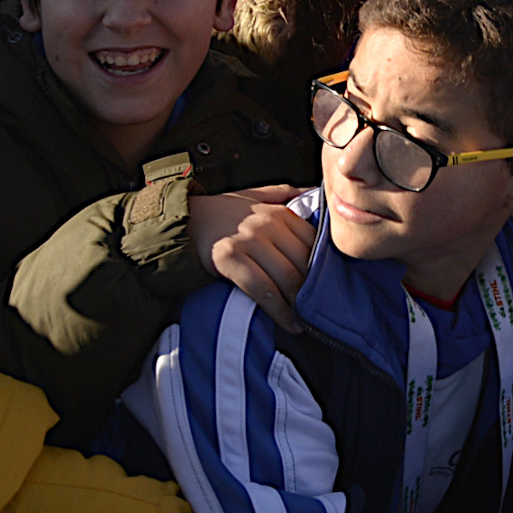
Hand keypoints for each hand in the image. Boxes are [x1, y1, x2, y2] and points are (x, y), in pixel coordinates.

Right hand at [189, 188, 313, 330]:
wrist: (184, 219)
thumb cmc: (223, 211)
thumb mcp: (256, 196)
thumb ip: (284, 194)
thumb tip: (313, 190)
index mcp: (280, 212)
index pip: (314, 243)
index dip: (323, 268)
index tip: (329, 287)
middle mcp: (268, 224)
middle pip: (302, 263)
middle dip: (313, 290)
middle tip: (321, 311)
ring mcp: (248, 240)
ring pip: (286, 278)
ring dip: (299, 305)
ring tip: (307, 322)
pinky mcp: (229, 258)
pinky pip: (261, 289)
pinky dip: (278, 309)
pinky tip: (288, 322)